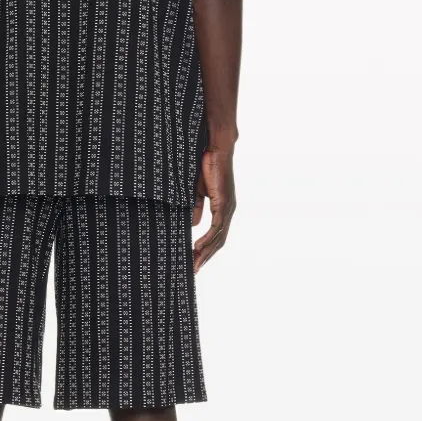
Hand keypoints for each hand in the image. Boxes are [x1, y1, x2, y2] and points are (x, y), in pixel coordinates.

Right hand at [192, 147, 235, 272]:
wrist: (215, 150)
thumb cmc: (207, 167)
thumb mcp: (198, 192)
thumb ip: (197, 208)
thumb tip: (193, 225)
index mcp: (223, 209)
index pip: (216, 236)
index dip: (206, 250)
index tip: (195, 261)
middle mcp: (228, 212)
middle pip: (218, 242)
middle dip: (206, 257)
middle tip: (194, 270)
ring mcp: (228, 209)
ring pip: (218, 238)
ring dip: (206, 253)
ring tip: (195, 264)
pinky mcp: (224, 203)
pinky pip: (216, 227)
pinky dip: (207, 239)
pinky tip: (198, 248)